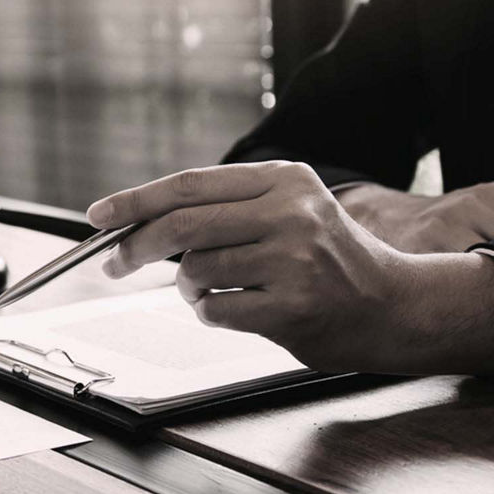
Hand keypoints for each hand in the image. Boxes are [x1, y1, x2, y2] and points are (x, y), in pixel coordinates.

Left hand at [87, 162, 493, 374]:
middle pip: (182, 225)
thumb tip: (139, 223)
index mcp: (283, 180)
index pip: (190, 185)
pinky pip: (214, 310)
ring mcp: (293, 260)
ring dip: (188, 288)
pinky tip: (237, 309)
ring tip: (216, 289)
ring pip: (195, 272)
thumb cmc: (327, 261)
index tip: (100, 215)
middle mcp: (290, 212)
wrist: (393, 305)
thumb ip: (226, 210)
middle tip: (116, 263)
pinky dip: (209, 313)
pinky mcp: (292, 305)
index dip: (136, 200)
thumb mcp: (288, 211)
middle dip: (136, 247)